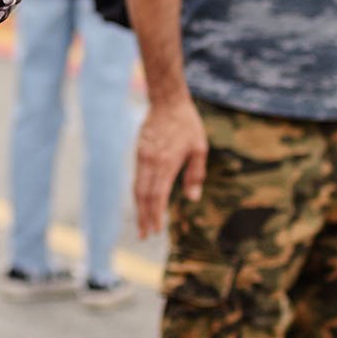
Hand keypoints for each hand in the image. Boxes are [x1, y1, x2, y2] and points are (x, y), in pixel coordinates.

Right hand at [133, 94, 208, 239]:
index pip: (158, 195)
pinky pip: (136, 178)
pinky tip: (141, 204)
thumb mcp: (199, 148)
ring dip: (138, 209)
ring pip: (137, 188)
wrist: (167, 101)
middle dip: (144, 217)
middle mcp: (150, 162)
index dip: (156, 215)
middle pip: (144, 196)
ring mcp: (142, 157)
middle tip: (145, 236)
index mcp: (167, 163)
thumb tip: (193, 198)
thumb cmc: (187, 124)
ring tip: (141, 225)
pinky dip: (138, 194)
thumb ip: (195, 174)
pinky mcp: (138, 153)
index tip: (157, 230)